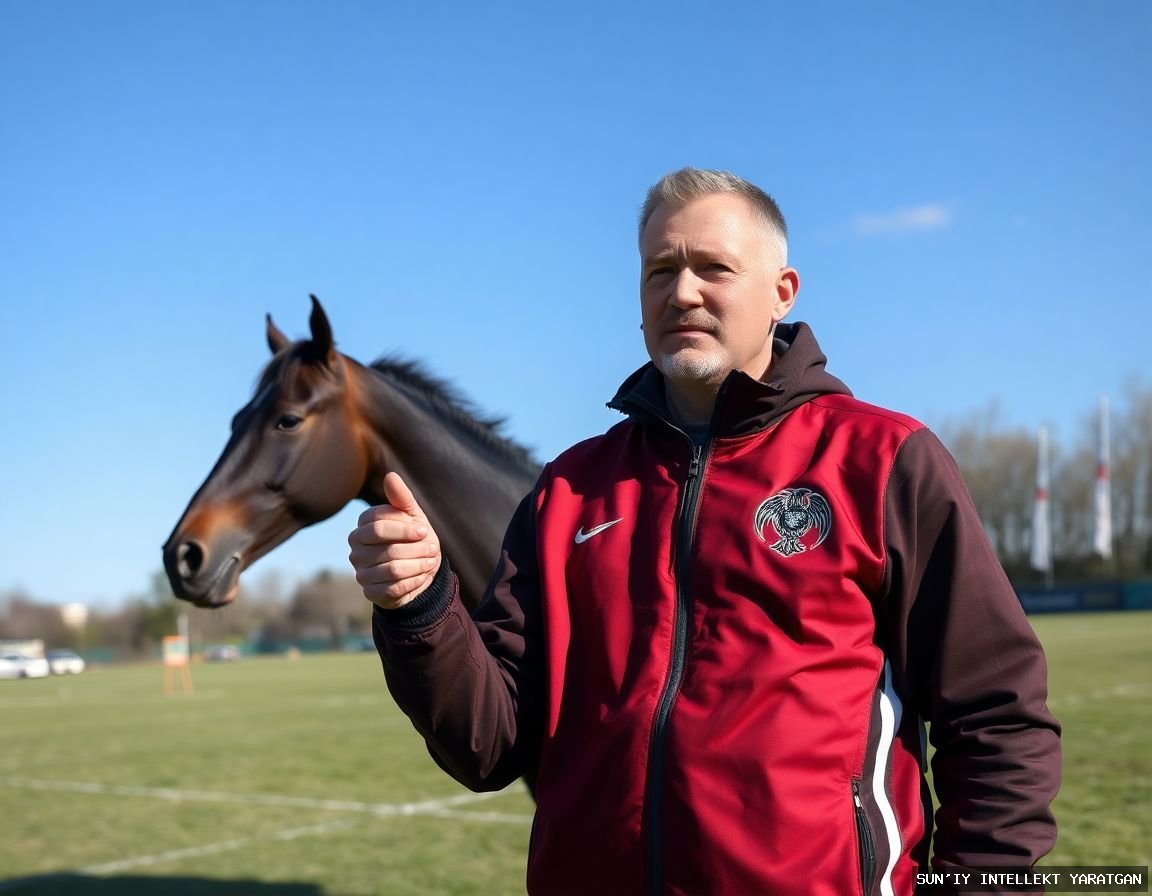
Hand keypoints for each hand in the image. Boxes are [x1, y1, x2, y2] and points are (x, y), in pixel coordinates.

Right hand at [348, 472, 441, 608]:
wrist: (420, 570)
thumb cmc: (414, 538)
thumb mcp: (413, 516)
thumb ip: (401, 498)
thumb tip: (390, 476)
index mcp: (362, 526)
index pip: (379, 526)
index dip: (405, 529)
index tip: (424, 530)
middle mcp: (356, 549)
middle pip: (387, 548)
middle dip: (415, 548)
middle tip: (433, 548)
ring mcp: (361, 572)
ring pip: (392, 569)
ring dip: (418, 565)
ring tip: (431, 561)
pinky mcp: (370, 592)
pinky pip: (393, 588)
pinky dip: (413, 581)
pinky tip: (422, 576)